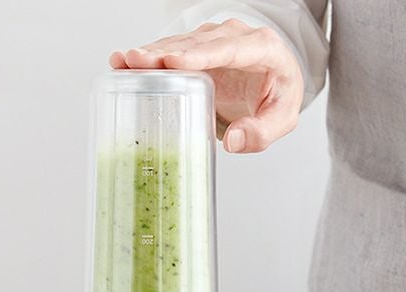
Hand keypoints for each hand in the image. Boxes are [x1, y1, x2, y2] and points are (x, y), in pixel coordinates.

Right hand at [109, 18, 303, 152]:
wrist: (273, 87)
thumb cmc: (277, 98)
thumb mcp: (281, 120)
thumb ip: (262, 132)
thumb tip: (234, 140)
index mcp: (262, 48)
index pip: (227, 49)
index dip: (199, 55)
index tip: (173, 62)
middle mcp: (235, 37)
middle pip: (196, 43)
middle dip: (164, 52)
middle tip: (136, 61)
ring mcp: (213, 41)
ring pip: (179, 43)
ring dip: (150, 53)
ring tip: (123, 62)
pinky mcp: (196, 50)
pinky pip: (171, 51)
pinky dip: (149, 59)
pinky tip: (126, 63)